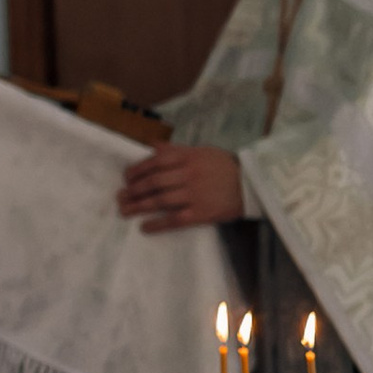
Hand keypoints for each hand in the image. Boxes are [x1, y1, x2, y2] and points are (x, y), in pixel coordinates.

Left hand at [117, 141, 245, 232]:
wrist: (252, 185)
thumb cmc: (225, 167)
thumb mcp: (202, 151)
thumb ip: (176, 149)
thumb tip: (152, 145)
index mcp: (187, 157)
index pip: (154, 162)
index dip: (136, 170)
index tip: (126, 178)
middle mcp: (188, 175)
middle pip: (153, 182)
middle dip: (133, 190)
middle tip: (120, 196)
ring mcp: (194, 195)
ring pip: (160, 201)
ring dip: (139, 206)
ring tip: (125, 210)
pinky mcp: (201, 213)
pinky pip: (174, 220)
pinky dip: (158, 224)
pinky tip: (144, 227)